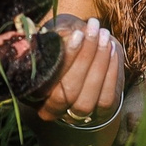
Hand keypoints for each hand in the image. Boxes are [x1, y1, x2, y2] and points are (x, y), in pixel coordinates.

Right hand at [37, 14, 125, 132]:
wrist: (86, 59)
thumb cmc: (65, 45)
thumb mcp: (56, 39)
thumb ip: (56, 40)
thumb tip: (64, 37)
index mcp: (32, 91)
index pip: (47, 79)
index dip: (65, 58)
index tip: (78, 34)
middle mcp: (50, 110)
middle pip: (67, 91)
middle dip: (84, 58)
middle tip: (94, 30)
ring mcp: (75, 115)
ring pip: (85, 99)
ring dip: (99, 65)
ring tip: (104, 37)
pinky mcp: (100, 114)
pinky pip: (105, 99)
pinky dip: (111, 73)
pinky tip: (113, 49)